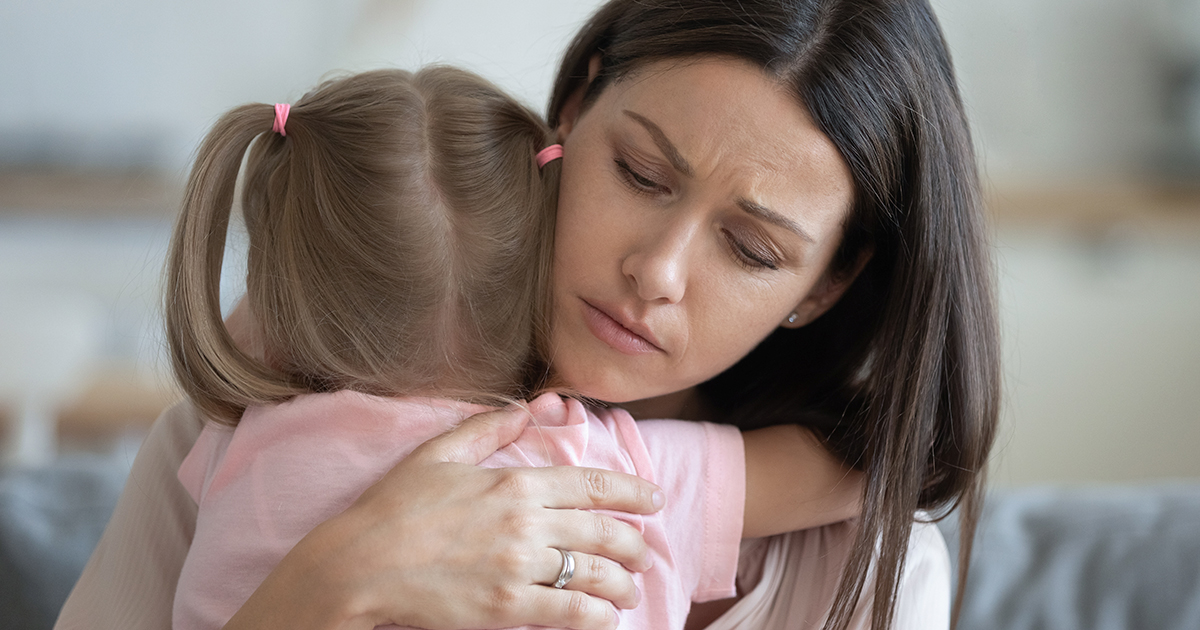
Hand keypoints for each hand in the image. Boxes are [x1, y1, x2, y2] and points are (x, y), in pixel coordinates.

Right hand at [223, 405, 664, 629]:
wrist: (359, 564)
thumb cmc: (395, 506)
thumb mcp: (440, 451)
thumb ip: (492, 428)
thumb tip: (531, 407)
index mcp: (515, 482)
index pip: (593, 485)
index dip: (633, 493)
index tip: (653, 500)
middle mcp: (526, 523)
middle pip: (604, 532)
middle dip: (635, 544)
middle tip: (644, 552)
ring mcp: (518, 567)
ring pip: (594, 574)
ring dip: (622, 584)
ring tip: (629, 591)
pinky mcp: (505, 607)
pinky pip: (569, 612)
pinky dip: (597, 616)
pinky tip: (606, 617)